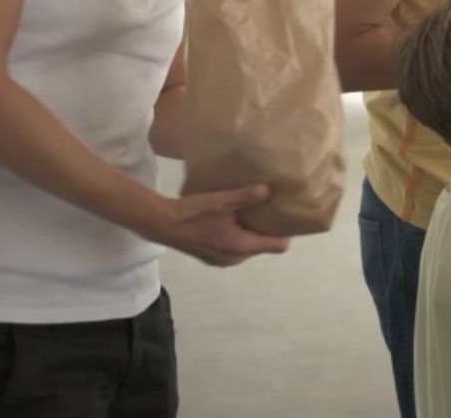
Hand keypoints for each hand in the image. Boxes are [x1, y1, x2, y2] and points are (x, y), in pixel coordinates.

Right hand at [151, 184, 290, 265]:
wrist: (162, 223)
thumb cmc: (194, 213)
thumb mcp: (223, 200)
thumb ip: (247, 196)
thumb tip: (268, 190)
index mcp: (242, 246)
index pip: (278, 246)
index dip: (286, 232)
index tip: (288, 215)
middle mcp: (235, 258)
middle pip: (264, 246)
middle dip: (269, 229)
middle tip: (271, 208)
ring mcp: (223, 260)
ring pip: (250, 247)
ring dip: (253, 231)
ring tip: (254, 211)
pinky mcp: (212, 257)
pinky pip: (236, 247)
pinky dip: (240, 235)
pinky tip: (235, 219)